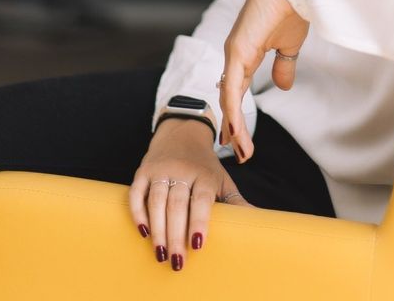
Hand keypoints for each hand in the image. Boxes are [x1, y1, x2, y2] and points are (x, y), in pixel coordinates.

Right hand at [129, 117, 252, 271]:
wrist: (183, 132)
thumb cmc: (204, 165)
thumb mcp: (222, 179)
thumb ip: (235, 201)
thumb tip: (256, 220)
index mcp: (204, 174)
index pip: (201, 199)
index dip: (199, 222)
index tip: (197, 245)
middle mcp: (181, 170)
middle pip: (177, 205)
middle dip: (176, 235)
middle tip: (177, 262)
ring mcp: (161, 169)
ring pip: (157, 201)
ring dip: (157, 229)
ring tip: (160, 254)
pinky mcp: (144, 171)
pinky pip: (137, 193)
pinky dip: (138, 213)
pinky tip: (143, 232)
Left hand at [219, 0, 308, 162]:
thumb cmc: (292, 7)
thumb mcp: (290, 45)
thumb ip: (284, 66)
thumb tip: (282, 87)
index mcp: (246, 52)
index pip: (237, 90)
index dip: (237, 114)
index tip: (239, 138)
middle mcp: (235, 54)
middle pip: (229, 97)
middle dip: (233, 127)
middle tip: (237, 151)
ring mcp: (233, 52)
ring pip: (229, 97)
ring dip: (234, 126)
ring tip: (240, 150)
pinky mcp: (237, 50)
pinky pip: (233, 87)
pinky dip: (233, 111)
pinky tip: (236, 131)